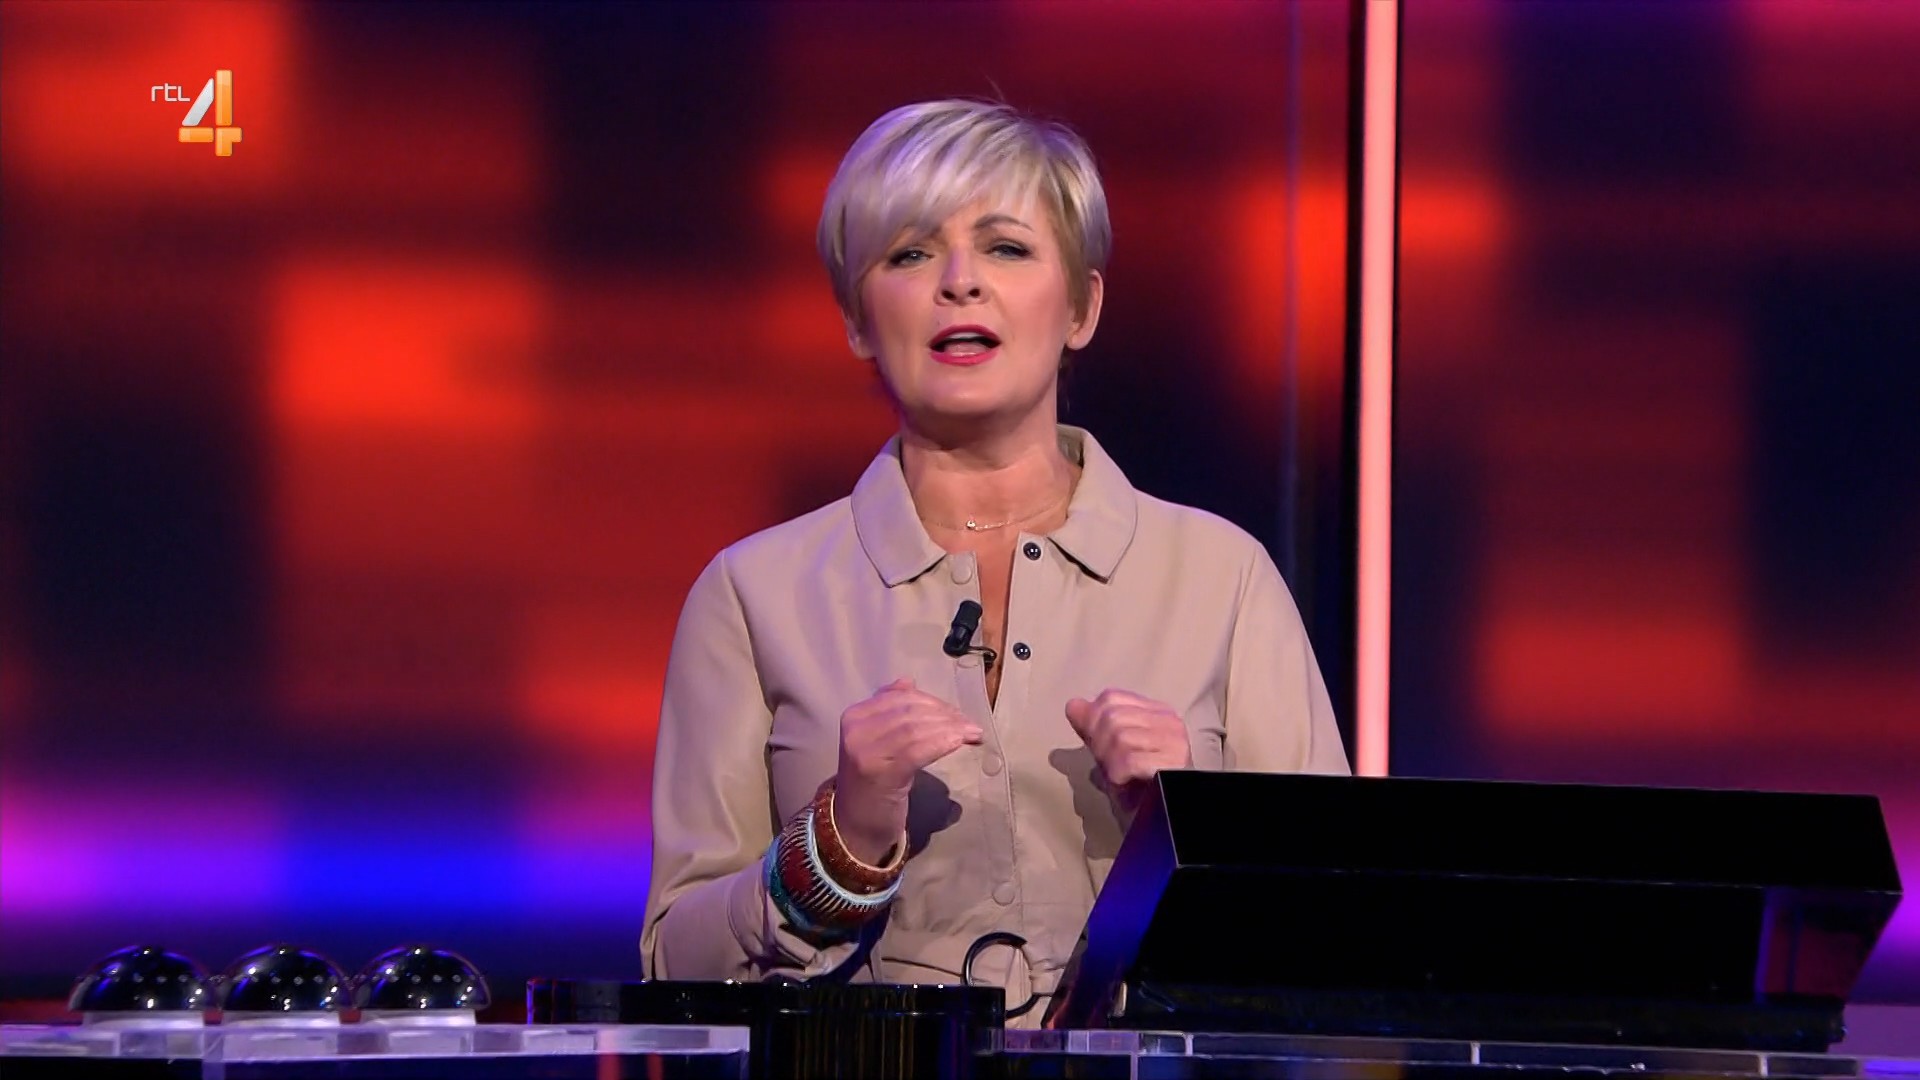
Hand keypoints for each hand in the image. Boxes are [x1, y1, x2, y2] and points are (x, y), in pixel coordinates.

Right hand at [835, 678, 982, 862]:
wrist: (855, 824)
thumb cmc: (872, 782)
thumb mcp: (876, 741)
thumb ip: (888, 710)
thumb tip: (908, 682)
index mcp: (854, 716)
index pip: (899, 697)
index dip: (932, 701)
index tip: (956, 712)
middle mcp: (856, 730)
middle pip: (910, 710)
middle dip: (945, 714)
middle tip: (969, 724)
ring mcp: (866, 751)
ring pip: (916, 728)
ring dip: (950, 728)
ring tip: (972, 733)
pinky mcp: (882, 772)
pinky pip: (918, 749)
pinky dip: (944, 742)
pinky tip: (962, 742)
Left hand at [1064, 689, 1192, 812]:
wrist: (1165, 820)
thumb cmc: (1139, 788)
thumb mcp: (1112, 754)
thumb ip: (1094, 728)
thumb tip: (1072, 705)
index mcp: (1155, 712)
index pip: (1111, 698)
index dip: (1093, 720)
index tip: (1097, 748)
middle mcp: (1168, 721)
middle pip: (1112, 716)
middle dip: (1101, 746)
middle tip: (1112, 769)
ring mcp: (1174, 741)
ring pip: (1120, 737)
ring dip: (1111, 764)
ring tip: (1123, 779)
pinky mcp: (1174, 763)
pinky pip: (1129, 760)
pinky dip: (1120, 775)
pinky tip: (1128, 785)